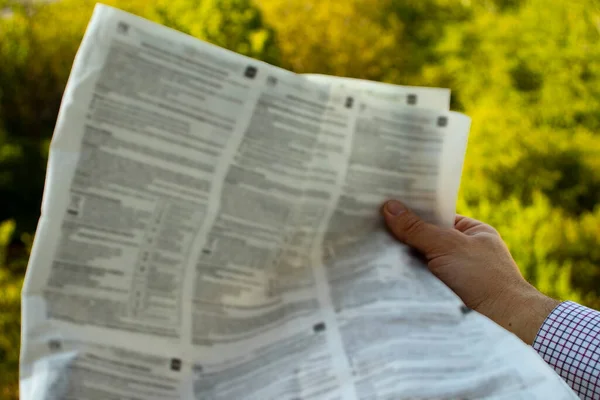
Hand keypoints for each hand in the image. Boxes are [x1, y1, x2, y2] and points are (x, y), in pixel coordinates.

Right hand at [381, 200, 559, 344]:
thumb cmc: (482, 277)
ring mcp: (456, 274)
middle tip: (373, 228)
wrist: (501, 321)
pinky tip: (386, 273)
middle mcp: (465, 251)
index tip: (385, 206)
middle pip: (426, 239)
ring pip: (421, 262)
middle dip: (405, 237)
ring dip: (404, 260)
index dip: (414, 212)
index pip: (437, 216)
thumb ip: (417, 228)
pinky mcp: (446, 294)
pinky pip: (421, 281)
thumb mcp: (446, 245)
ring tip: (374, 249)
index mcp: (473, 232)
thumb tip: (389, 206)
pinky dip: (407, 279)